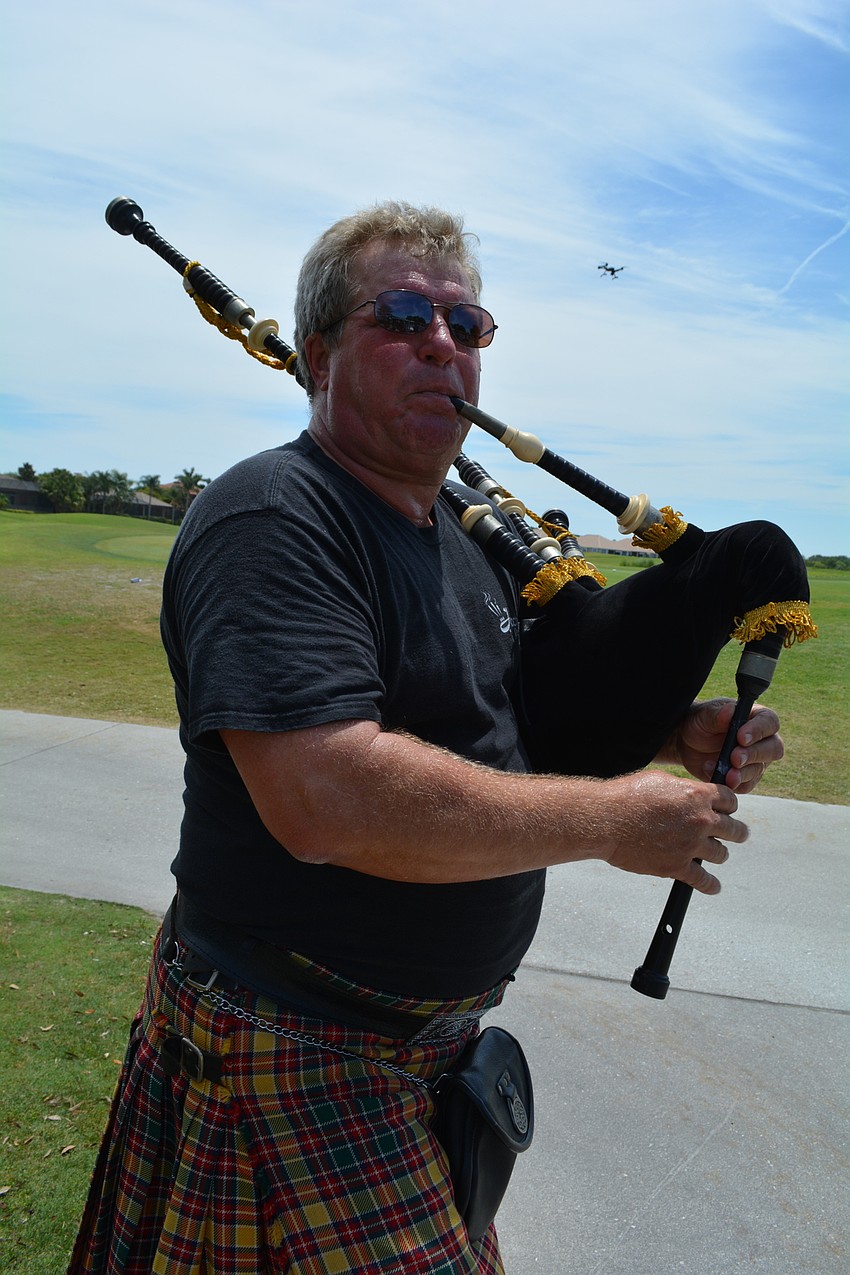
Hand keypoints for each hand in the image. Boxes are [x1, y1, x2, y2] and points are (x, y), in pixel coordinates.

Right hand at [604, 770, 746, 893]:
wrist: (607, 821)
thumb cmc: (627, 797)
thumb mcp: (660, 781)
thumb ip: (682, 789)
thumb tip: (690, 794)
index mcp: (697, 796)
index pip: (730, 801)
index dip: (730, 806)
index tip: (728, 810)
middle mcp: (700, 820)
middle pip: (734, 829)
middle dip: (736, 831)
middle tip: (736, 834)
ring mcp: (691, 845)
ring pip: (721, 854)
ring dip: (719, 853)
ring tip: (715, 854)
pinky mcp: (677, 866)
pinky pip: (703, 881)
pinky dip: (710, 885)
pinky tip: (713, 886)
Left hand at [676, 699, 783, 792]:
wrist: (687, 743)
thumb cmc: (700, 722)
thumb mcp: (704, 715)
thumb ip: (718, 714)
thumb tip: (730, 711)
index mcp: (756, 717)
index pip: (769, 722)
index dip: (759, 730)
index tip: (741, 737)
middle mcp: (762, 740)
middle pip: (773, 749)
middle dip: (754, 755)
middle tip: (735, 758)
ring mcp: (756, 761)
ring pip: (758, 770)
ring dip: (742, 773)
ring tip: (724, 773)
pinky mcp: (745, 778)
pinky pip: (745, 785)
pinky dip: (730, 783)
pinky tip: (713, 773)